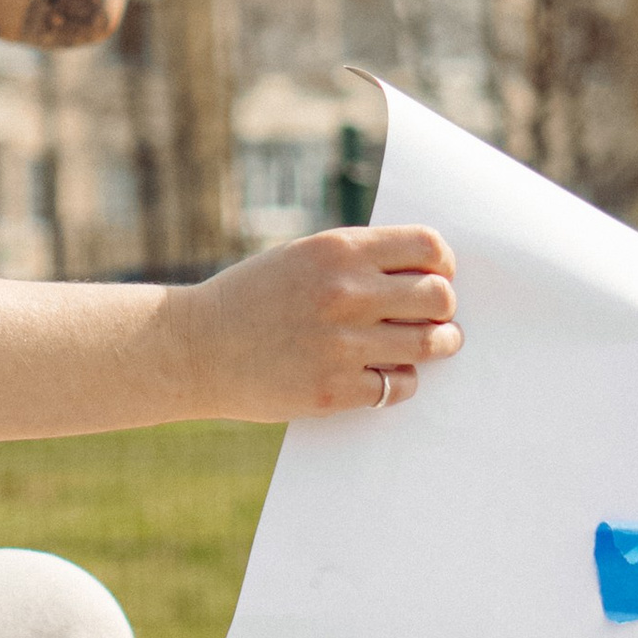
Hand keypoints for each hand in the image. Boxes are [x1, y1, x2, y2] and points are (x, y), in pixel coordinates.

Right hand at [178, 226, 459, 424]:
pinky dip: (399, 382)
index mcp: (337, 250)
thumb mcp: (300, 258)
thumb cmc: (250, 299)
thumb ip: (354, 261)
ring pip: (428, 344)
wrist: (193, 348)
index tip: (438, 275)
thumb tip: (422, 274)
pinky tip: (385, 375)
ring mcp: (341, 344)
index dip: (442, 263)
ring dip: (438, 345)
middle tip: (438, 316)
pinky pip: (398, 386)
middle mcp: (345, 293)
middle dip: (443, 308)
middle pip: (437, 297)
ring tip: (435, 345)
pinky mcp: (334, 390)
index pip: (427, 246)